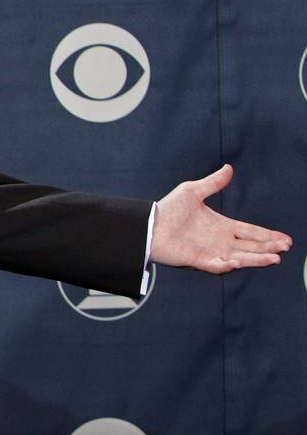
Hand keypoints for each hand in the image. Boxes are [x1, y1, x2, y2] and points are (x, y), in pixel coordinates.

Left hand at [150, 164, 292, 272]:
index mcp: (222, 226)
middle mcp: (220, 242)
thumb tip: (228, 168)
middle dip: (269, 248)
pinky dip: (227, 265)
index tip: (285, 239)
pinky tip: (238, 261)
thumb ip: (213, 183)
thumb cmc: (168, 209)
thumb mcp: (192, 191)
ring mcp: (211, 252)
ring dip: (256, 259)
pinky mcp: (198, 261)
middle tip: (285, 248)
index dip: (268, 236)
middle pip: (250, 247)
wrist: (148, 224)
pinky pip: (216, 266)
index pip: (250, 232)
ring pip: (240, 258)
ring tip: (273, 258)